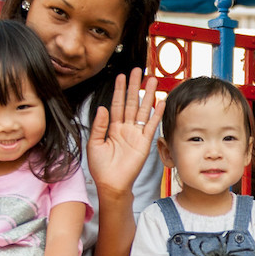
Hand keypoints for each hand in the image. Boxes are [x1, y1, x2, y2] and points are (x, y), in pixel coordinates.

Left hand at [86, 69, 160, 198]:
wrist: (111, 184)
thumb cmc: (101, 168)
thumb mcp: (94, 144)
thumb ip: (99, 126)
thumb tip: (103, 107)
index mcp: (112, 128)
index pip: (117, 104)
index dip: (119, 90)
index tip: (121, 76)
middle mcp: (126, 128)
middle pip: (132, 102)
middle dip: (134, 86)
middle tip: (138, 71)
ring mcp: (136, 134)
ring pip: (143, 110)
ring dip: (148, 95)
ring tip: (152, 80)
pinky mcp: (144, 143)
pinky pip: (151, 125)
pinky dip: (156, 114)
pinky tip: (160, 102)